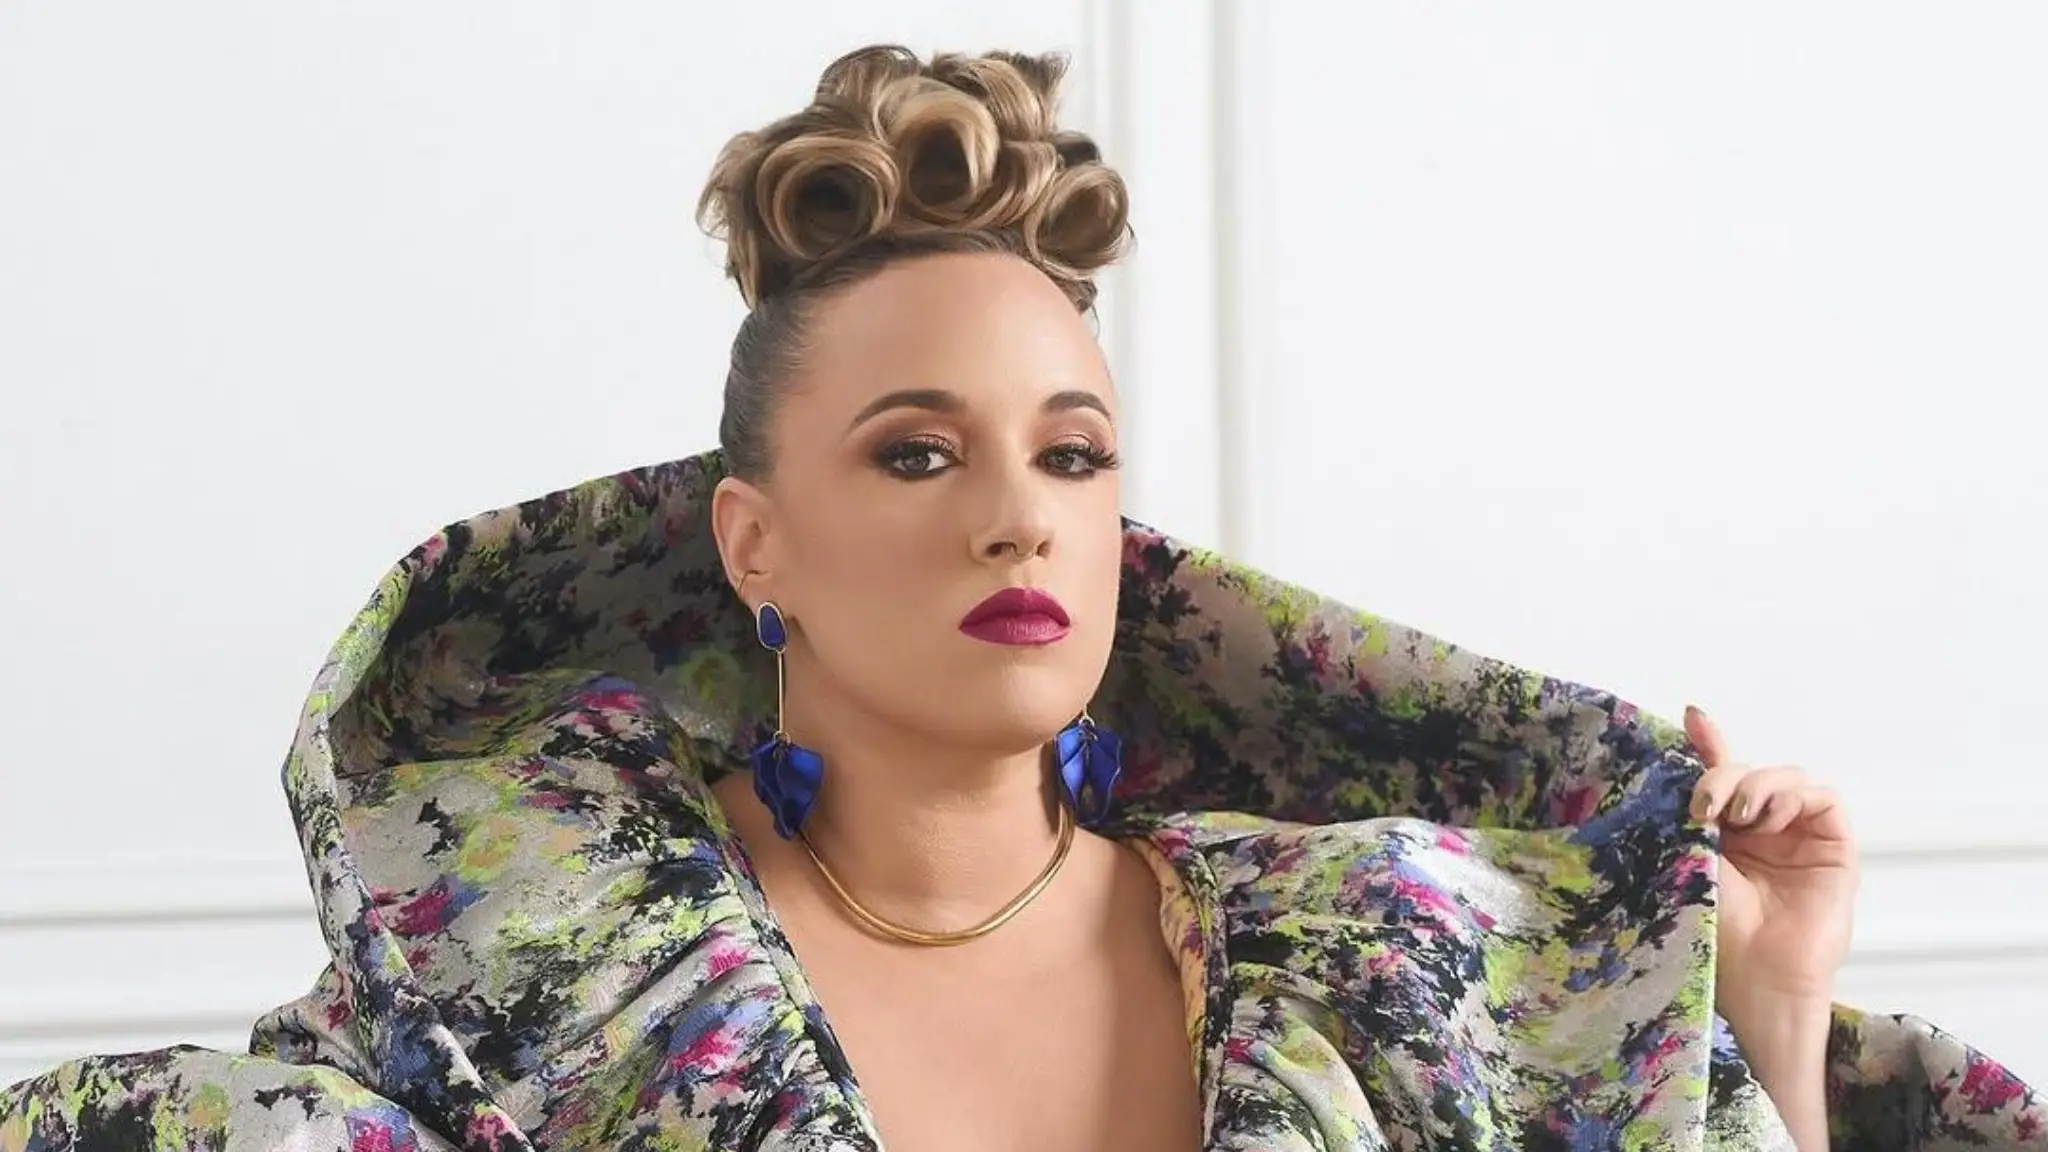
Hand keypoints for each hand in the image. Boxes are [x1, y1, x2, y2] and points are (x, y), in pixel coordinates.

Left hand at [1686, 706, 1859, 1007]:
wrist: (1755, 971)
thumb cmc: (1718, 923)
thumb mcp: (1692, 849)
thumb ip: (1697, 796)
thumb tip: (1691, 729)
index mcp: (1723, 832)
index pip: (1720, 777)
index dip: (1710, 744)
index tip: (1693, 717)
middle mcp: (1762, 831)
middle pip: (1750, 772)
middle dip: (1725, 775)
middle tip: (1707, 806)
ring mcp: (1799, 838)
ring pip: (1786, 778)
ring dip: (1758, 786)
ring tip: (1740, 818)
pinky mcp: (1834, 847)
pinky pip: (1823, 799)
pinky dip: (1795, 797)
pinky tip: (1770, 820)